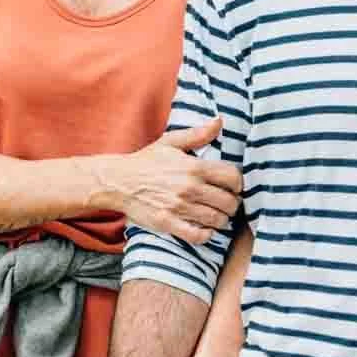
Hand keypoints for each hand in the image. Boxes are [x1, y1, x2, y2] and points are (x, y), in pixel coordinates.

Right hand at [103, 118, 241, 244]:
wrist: (118, 181)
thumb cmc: (146, 161)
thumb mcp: (170, 142)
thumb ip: (198, 134)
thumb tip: (219, 121)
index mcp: (194, 167)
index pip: (233, 178)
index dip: (239, 184)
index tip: (234, 187)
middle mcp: (189, 187)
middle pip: (229, 202)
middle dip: (232, 204)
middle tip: (227, 204)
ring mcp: (178, 207)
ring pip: (216, 219)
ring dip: (221, 220)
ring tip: (217, 216)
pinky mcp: (167, 223)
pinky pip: (197, 236)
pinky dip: (206, 235)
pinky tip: (205, 229)